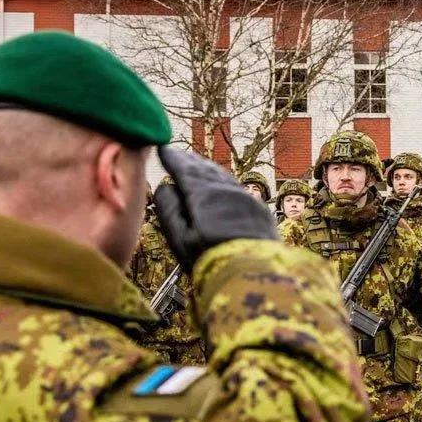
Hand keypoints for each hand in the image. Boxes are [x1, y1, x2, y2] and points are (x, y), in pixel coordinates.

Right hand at [154, 147, 278, 272]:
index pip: (185, 170)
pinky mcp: (258, 208)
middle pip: (205, 170)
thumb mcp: (181, 238)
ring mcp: (245, 198)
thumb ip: (169, 210)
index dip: (173, 159)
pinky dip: (223, 180)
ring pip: (222, 176)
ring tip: (196, 164)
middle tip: (177, 154)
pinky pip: (236, 186)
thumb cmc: (212, 260)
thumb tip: (164, 187)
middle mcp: (227, 190)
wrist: (254, 273)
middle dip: (189, 161)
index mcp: (205, 195)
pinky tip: (220, 182)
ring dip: (207, 168)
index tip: (163, 149)